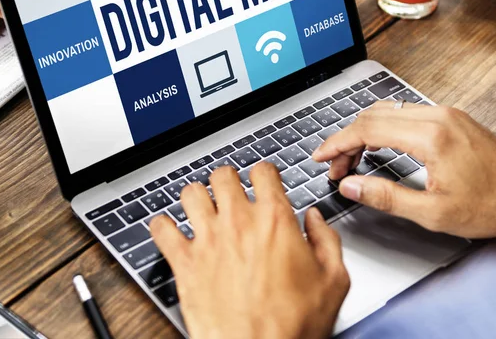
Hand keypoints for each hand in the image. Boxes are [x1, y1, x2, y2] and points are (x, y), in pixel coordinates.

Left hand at [150, 163, 349, 338]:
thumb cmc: (294, 326)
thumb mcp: (334, 281)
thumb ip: (326, 240)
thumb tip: (314, 220)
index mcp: (274, 220)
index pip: (263, 171)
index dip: (264, 172)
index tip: (263, 179)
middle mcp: (238, 222)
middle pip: (223, 175)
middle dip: (228, 179)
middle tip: (231, 190)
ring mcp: (208, 240)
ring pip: (191, 193)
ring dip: (197, 196)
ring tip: (202, 206)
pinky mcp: (184, 263)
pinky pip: (161, 229)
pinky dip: (162, 225)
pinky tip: (170, 229)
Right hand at [313, 102, 495, 242]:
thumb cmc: (492, 207)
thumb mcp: (433, 213)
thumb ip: (385, 197)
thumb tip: (351, 185)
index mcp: (431, 137)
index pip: (368, 129)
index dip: (337, 143)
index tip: (320, 156)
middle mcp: (437, 116)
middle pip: (374, 116)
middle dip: (346, 139)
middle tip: (334, 165)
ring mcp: (445, 113)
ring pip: (388, 111)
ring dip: (364, 132)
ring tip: (351, 158)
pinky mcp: (451, 117)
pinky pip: (405, 113)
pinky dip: (383, 127)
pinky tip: (378, 144)